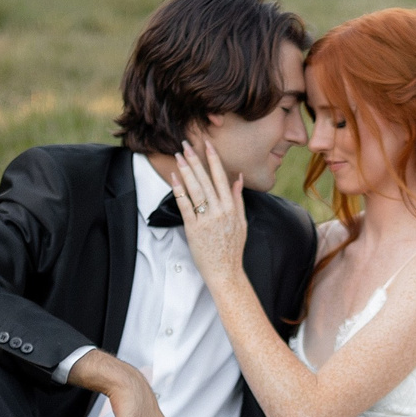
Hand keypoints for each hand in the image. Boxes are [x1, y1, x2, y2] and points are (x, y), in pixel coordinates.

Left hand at [167, 137, 248, 285]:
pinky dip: (179, 191)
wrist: (226, 272)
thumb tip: (238, 179)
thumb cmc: (233, 249)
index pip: (221, 177)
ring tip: (178, 156)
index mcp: (231, 207)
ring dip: (186, 171)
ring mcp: (206, 219)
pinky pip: (185, 206)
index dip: (213, 160)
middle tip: (186, 144)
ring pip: (195, 189)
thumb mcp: (242, 222)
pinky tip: (174, 178)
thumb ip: (238, 199)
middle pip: (206, 180)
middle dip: (195, 160)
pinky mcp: (193, 229)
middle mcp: (220, 211)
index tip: (207, 145)